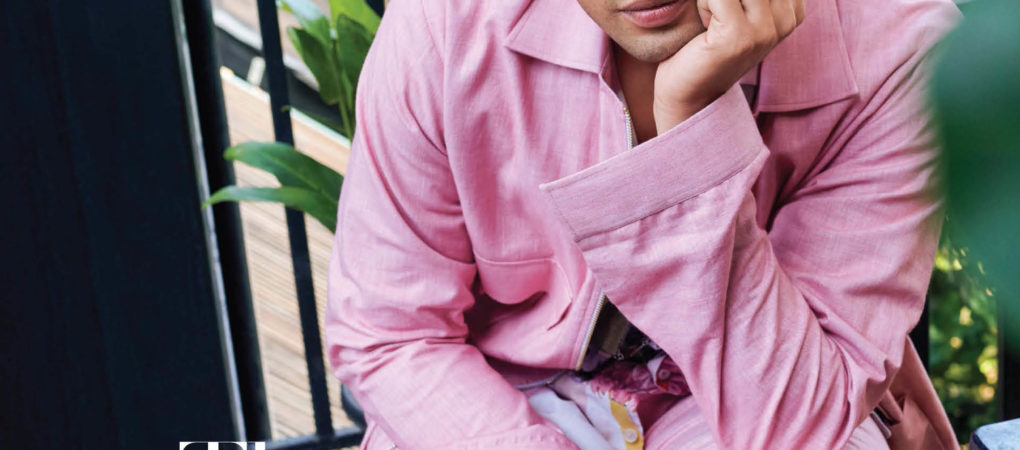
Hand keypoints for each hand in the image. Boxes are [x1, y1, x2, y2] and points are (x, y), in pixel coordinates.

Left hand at [653, 0, 804, 131]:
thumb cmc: (703, 44)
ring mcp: (766, 29)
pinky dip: (703, 3)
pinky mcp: (739, 37)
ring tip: (712, 19)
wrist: (687, 91)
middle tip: (717, 15)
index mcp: (792, 8)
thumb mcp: (731, 6)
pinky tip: (705, 27)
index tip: (728, 12)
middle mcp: (787, 18)